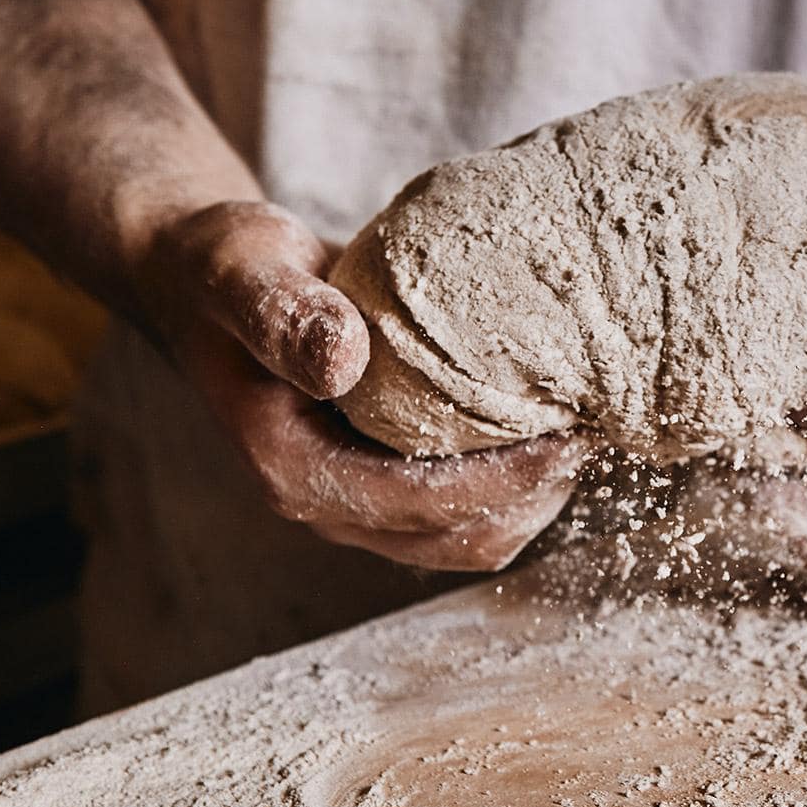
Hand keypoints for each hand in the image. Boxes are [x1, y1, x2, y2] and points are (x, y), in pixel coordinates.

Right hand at [141, 202, 586, 569]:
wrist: (209, 279)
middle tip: (597, 430)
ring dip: (533, 499)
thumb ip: (283, 312)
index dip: (504, 480)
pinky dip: (515, 482)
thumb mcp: (244, 269)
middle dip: (534, 497)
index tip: (571, 435)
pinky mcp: (384, 478)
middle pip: (457, 539)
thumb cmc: (224, 267)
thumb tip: (342, 359)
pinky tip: (551, 427)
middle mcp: (325, 503)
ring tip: (585, 432)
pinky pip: (465, 508)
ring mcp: (357, 499)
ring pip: (470, 537)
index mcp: (291, 471)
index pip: (421, 504)